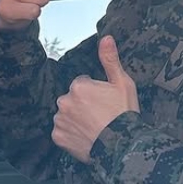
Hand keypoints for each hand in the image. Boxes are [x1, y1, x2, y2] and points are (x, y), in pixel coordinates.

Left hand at [52, 36, 139, 163]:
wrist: (122, 146)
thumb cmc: (124, 114)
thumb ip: (110, 60)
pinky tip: (85, 136)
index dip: (94, 93)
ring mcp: (60, 120)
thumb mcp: (122, 83)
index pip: (82, 84)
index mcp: (78, 86)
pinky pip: (61, 132)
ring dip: (75, 119)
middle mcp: (64, 101)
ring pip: (65, 115)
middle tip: (100, 116)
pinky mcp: (58, 137)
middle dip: (82, 105)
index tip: (105, 103)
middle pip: (71, 99)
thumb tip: (106, 38)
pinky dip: (70, 134)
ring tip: (93, 127)